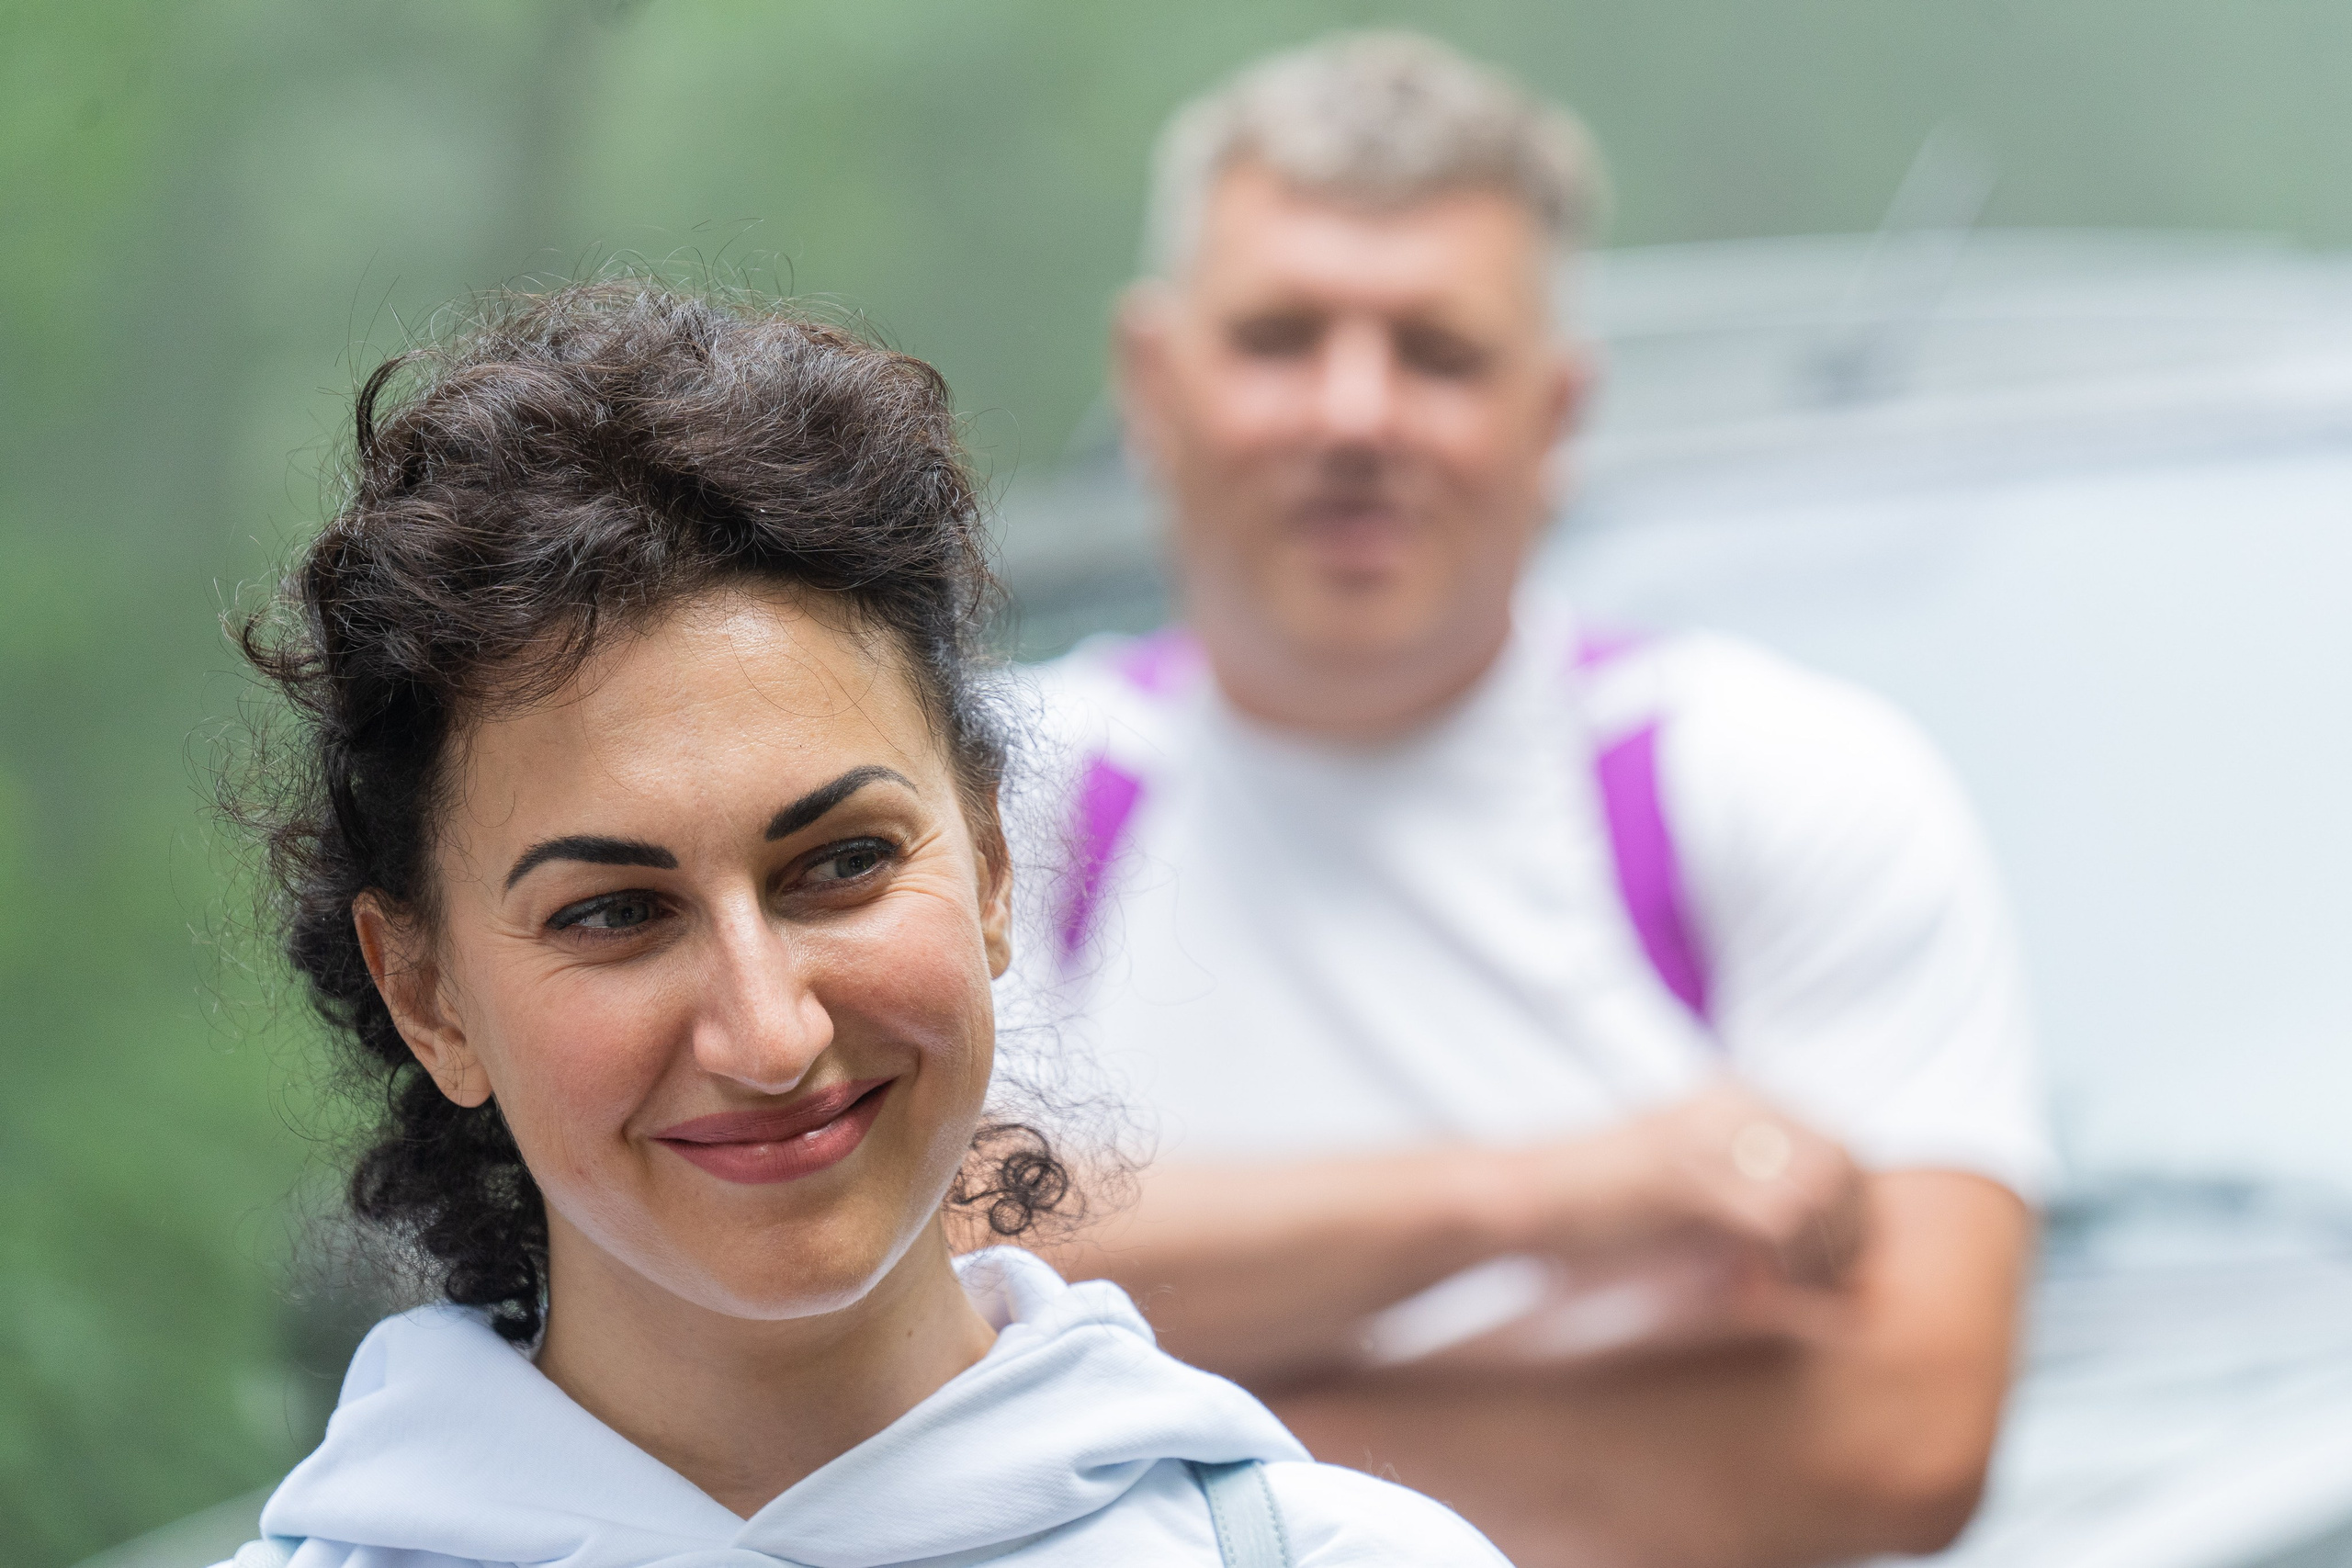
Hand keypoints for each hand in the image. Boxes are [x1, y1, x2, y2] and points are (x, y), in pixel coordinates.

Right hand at [1503, 1079, 1869, 1292]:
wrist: (1521, 1200)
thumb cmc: (1600, 1211)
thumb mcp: (1689, 1194)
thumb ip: (1754, 1210)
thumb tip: (1840, 1270)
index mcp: (1731, 1098)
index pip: (1839, 1147)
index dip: (1852, 1216)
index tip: (1827, 1271)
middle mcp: (1728, 1103)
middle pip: (1844, 1162)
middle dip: (1847, 1234)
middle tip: (1813, 1288)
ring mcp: (1707, 1132)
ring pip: (1823, 1187)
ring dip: (1816, 1251)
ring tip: (1778, 1289)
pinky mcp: (1686, 1170)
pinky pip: (1781, 1217)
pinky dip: (1781, 1263)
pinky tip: (1748, 1289)